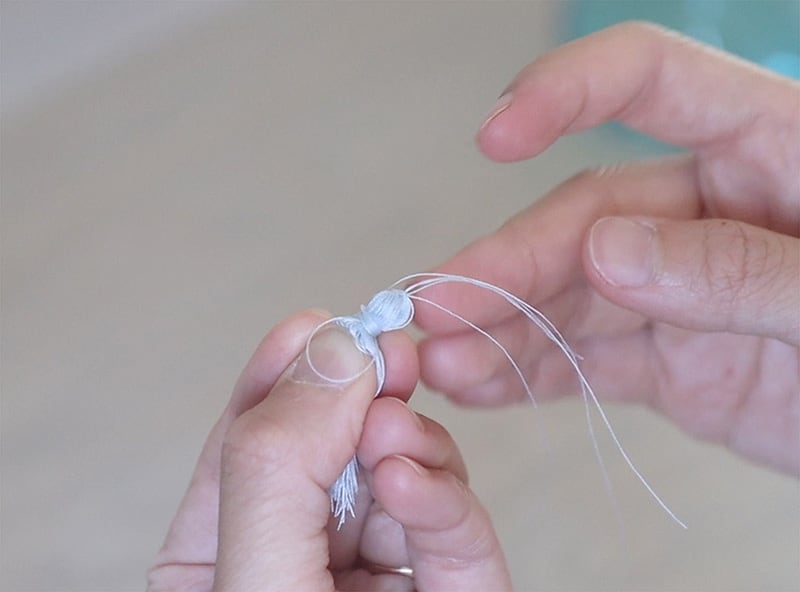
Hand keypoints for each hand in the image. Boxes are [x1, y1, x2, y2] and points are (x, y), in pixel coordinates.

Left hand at [147, 311, 510, 590]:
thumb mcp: (258, 581)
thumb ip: (279, 469)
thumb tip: (332, 351)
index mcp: (229, 549)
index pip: (250, 440)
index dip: (282, 374)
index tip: (315, 325)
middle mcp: (306, 547)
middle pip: (333, 441)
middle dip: (357, 394)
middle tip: (385, 354)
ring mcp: (382, 563)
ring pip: (402, 464)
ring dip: (402, 439)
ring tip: (391, 434)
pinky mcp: (454, 581)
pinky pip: (454, 518)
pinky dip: (441, 491)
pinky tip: (413, 479)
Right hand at [416, 22, 798, 473]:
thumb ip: (740, 267)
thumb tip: (610, 250)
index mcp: (767, 149)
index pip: (654, 81)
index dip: (568, 93)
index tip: (495, 133)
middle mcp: (705, 210)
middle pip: (585, 218)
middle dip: (507, 265)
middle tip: (438, 306)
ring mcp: (678, 290)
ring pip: (570, 300)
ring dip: (500, 328)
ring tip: (441, 362)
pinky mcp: (668, 361)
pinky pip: (586, 361)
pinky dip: (529, 374)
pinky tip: (477, 383)